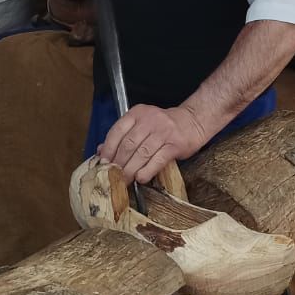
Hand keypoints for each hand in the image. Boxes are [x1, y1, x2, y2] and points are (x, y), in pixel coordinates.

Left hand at [99, 105, 213, 184]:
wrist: (193, 121)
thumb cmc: (163, 125)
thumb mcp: (142, 124)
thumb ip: (123, 136)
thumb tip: (101, 152)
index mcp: (137, 113)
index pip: (117, 132)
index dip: (108, 150)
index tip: (103, 164)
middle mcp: (150, 120)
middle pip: (128, 145)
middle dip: (118, 164)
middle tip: (113, 176)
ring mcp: (164, 132)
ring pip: (142, 154)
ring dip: (130, 170)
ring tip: (125, 181)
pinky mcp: (175, 144)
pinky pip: (158, 160)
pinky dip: (147, 171)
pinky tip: (141, 178)